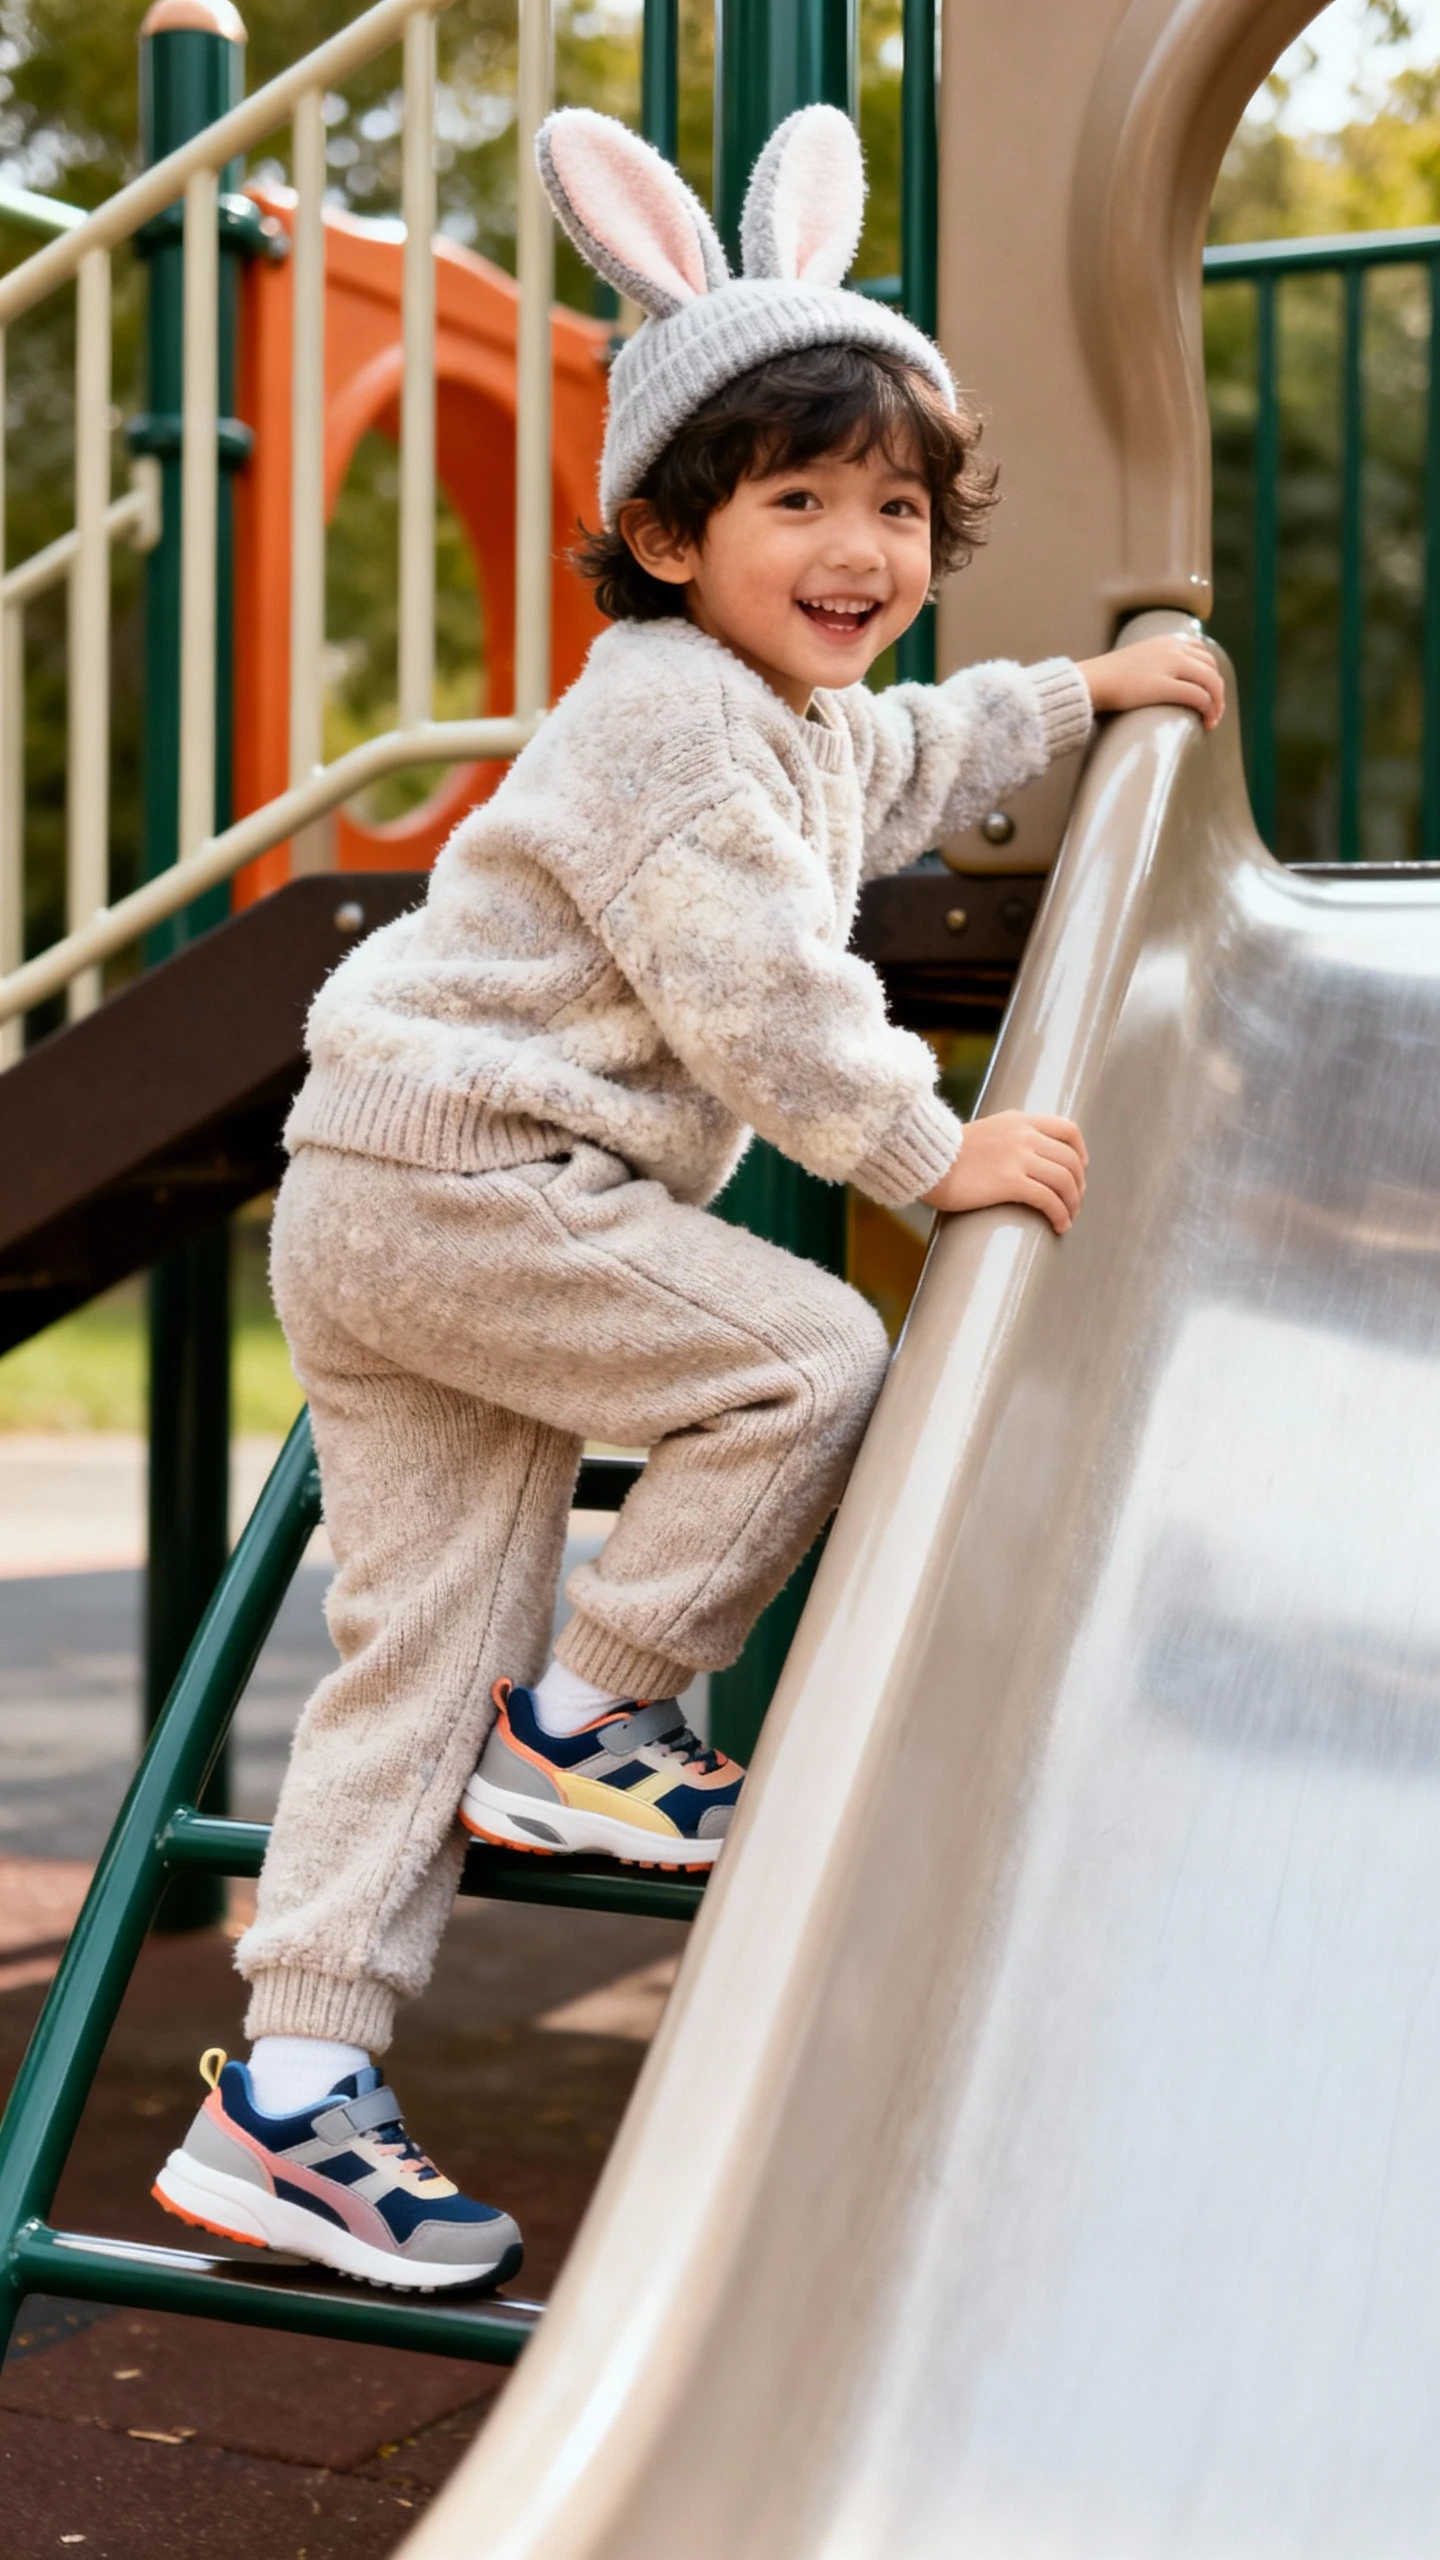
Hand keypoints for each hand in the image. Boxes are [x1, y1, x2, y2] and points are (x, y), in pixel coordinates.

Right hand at [923, 1112, 1087, 1233]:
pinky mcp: (1010, 1181)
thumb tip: (1017, 1162)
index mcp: (1019, 1121)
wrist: (923, 1158)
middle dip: (1078, 1184)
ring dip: (1072, 1203)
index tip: (1079, 1169)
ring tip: (1068, 1218)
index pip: (1068, 1129)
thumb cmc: (945, 1155)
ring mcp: (1018, 1157)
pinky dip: (1060, 1214)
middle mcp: (1024, 1135)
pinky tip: (1059, 1226)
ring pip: (1064, 1180)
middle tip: (1074, 1202)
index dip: (1080, 1152)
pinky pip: (1049, 1199)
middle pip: (1070, 1159)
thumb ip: (1005, 1140)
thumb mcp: (982, 1134)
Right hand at [1077, 634, 1224, 730]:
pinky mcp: (1164, 686)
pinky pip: (1198, 696)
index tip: (1209, 693)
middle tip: (1214, 711)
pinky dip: (1208, 709)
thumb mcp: (1136, 660)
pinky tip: (1205, 722)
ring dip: (1217, 702)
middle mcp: (1172, 649)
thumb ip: (1154, 664)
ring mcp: (1169, 665)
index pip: (1203, 651)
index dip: (1211, 673)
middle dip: (1218, 690)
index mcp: (1165, 641)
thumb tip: (1162, 681)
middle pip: (1211, 667)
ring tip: (1212, 720)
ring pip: (1210, 681)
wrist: (1089, 681)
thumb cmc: (1106, 678)